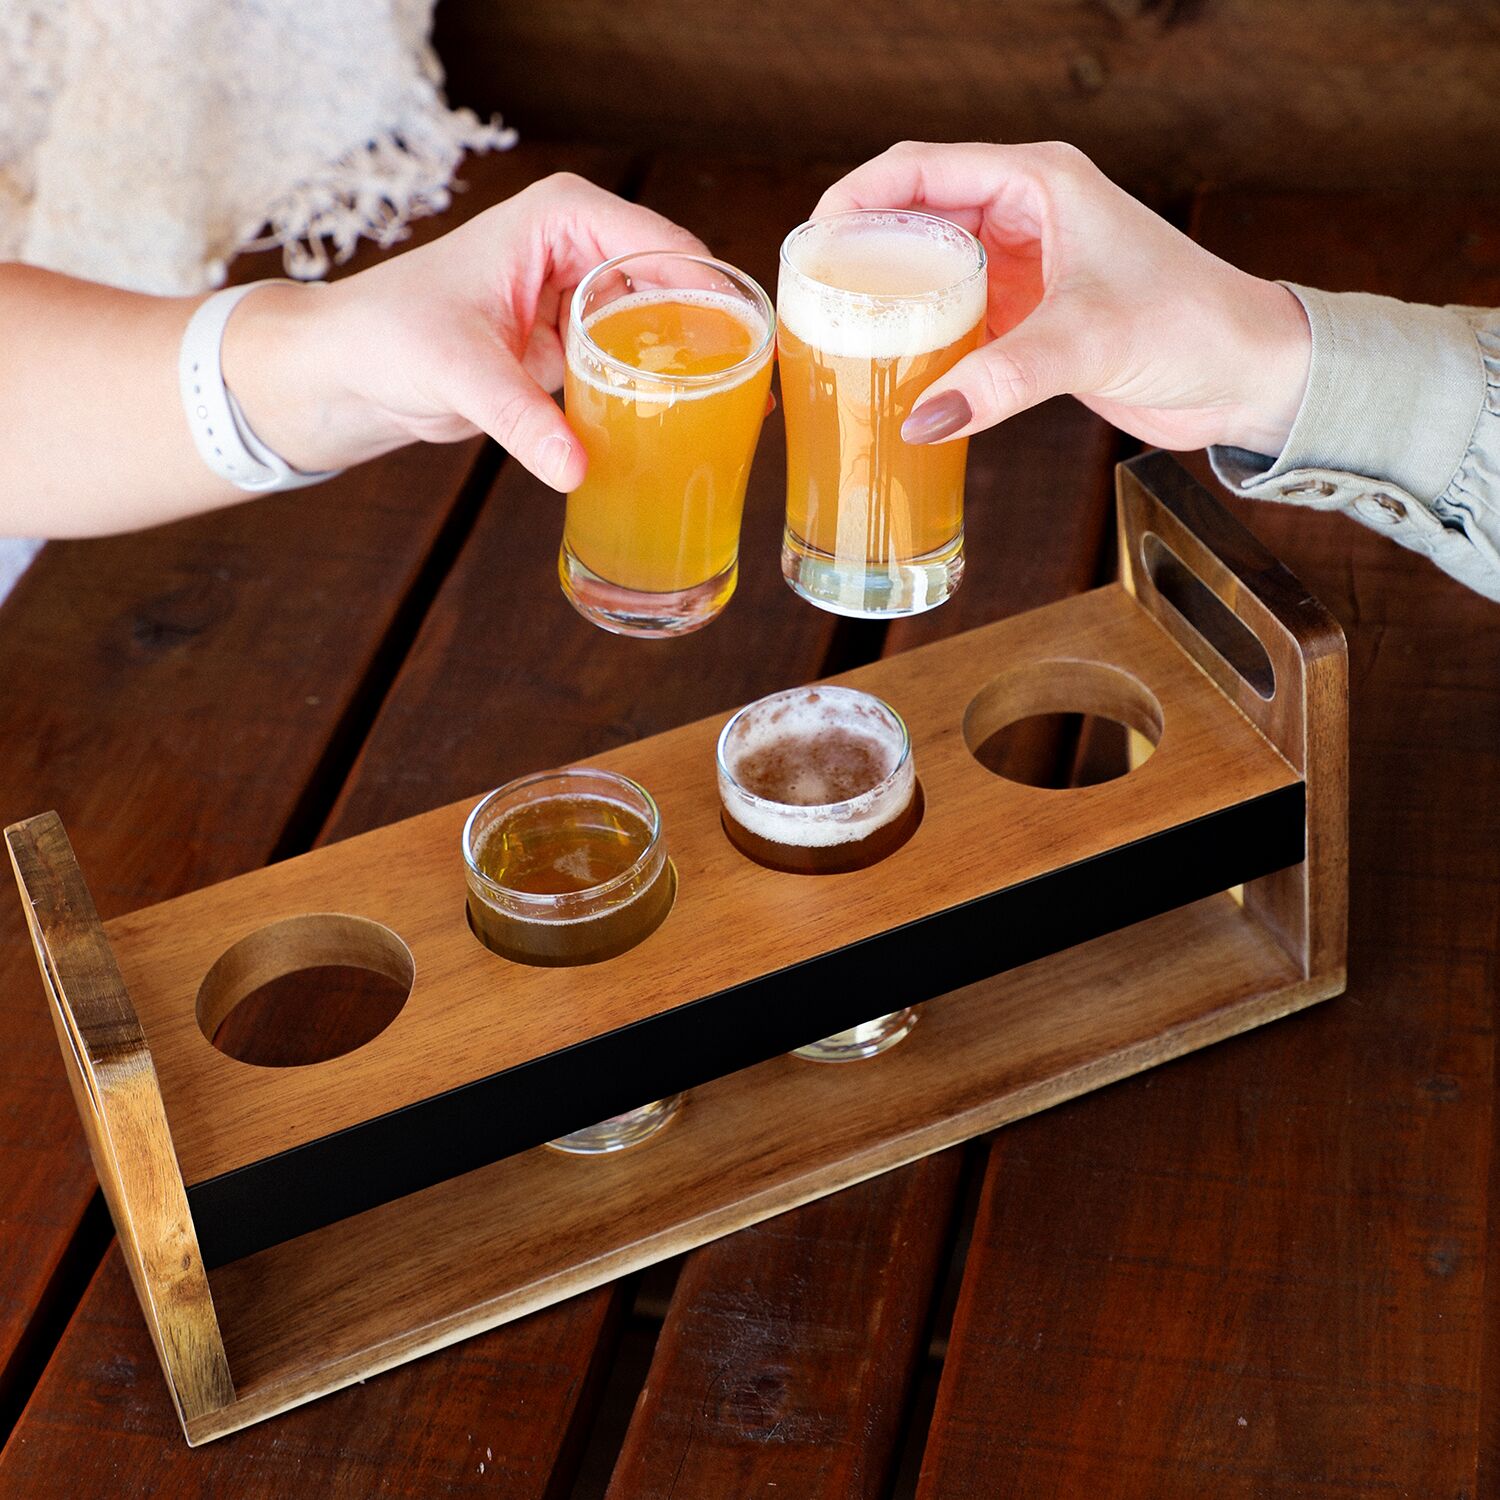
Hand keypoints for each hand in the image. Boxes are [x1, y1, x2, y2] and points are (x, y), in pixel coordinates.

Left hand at [223, 174, 707, 491]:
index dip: (714, 296)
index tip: (754, 350)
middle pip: (676, 285)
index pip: (662, 246)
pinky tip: (693, 424)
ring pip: (662, 324)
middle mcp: (580, 246)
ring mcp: (580, 295)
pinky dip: (660, 387)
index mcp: (561, 218)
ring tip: (742, 413)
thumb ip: (519, 418)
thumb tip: (573, 468)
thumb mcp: (459, 373)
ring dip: (694, 364)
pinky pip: (635, 360)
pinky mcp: (572, 341)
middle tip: (759, 392)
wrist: (348, 371)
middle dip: (717, 334)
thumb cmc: (386, 338)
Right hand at [816, 141, 1310, 455]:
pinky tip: (892, 363)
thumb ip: (1002, 378)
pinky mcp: (1031, 313)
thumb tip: (921, 418)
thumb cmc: (1193, 326)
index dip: (858, 196)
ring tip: (837, 331)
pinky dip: (920, 333)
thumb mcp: (1088, 342)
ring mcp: (1026, 264)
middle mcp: (1027, 213)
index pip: (923, 168)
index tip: (813, 239)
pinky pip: (955, 312)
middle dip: (861, 248)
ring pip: (932, 265)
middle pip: (916, 213)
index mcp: (1039, 182)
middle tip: (813, 294)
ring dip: (889, 294)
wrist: (1247, 374)